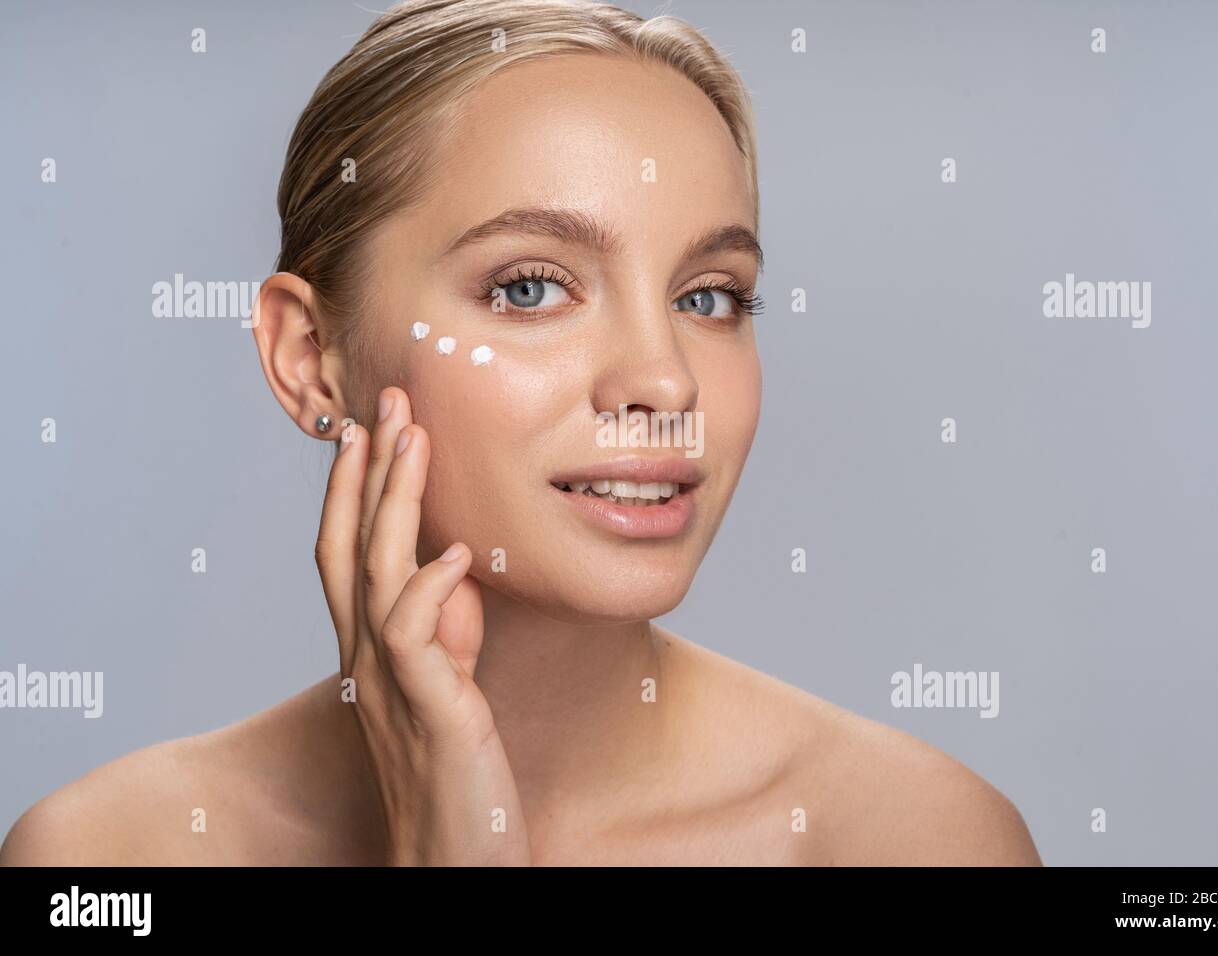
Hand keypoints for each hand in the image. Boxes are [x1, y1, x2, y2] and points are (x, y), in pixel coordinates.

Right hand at [314, 385, 529, 864]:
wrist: (453, 861)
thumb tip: (454, 570)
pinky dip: (432, 588)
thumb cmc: (456, 775)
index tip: (368, 430)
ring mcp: (391, 684)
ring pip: (377, 575)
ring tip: (412, 438)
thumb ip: (445, 631)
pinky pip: (414, 636)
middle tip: (385, 402)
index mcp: (372, 653)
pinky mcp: (428, 710)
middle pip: (349, 548)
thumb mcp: (451, 686)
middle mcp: (368, 662)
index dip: (352, 491)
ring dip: (392, 503)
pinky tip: (459, 553)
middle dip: (365, 471)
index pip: (348, 556)